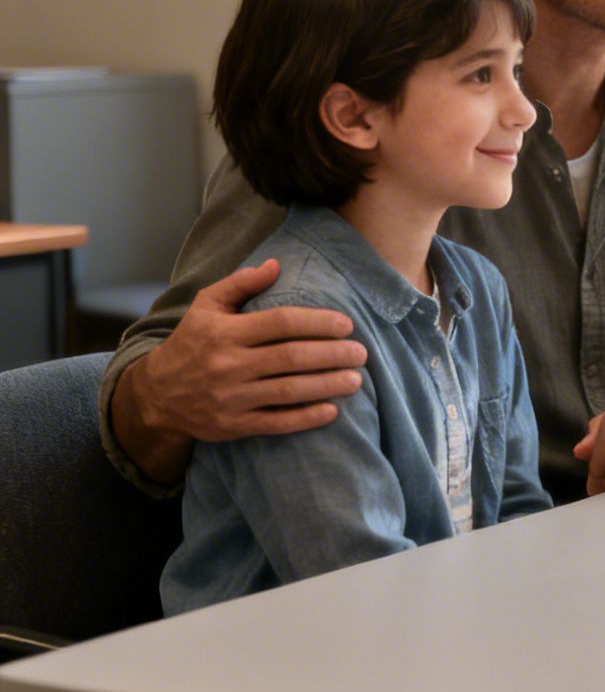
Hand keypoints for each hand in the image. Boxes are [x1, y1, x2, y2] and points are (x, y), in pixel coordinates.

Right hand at [130, 260, 363, 443]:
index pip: (280, 323)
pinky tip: (332, 410)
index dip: (318, 322)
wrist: (155, 394)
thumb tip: (275, 265)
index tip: (346, 324)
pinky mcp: (232, 425)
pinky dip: (306, 418)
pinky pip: (276, 422)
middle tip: (361, 353)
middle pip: (291, 357)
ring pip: (288, 390)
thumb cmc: (191, 343)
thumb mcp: (206, 306)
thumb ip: (240, 283)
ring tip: (355, 379)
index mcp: (224, 332)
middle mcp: (228, 364)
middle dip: (332, 354)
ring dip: (327, 385)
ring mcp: (230, 398)